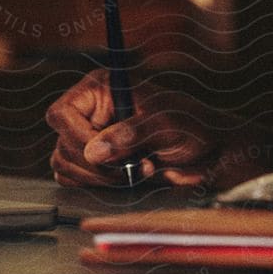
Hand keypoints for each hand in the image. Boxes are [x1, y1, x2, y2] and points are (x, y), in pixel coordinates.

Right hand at [45, 69, 260, 187]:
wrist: (210, 152)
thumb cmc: (193, 127)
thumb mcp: (165, 124)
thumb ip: (131, 135)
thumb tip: (95, 151)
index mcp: (102, 89)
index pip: (62, 113)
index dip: (76, 137)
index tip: (102, 153)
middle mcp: (92, 111)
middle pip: (62, 143)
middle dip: (94, 164)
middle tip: (128, 167)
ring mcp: (94, 137)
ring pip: (65, 163)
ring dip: (99, 177)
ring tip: (135, 170)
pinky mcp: (99, 163)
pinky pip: (75, 178)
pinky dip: (98, 184)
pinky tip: (129, 177)